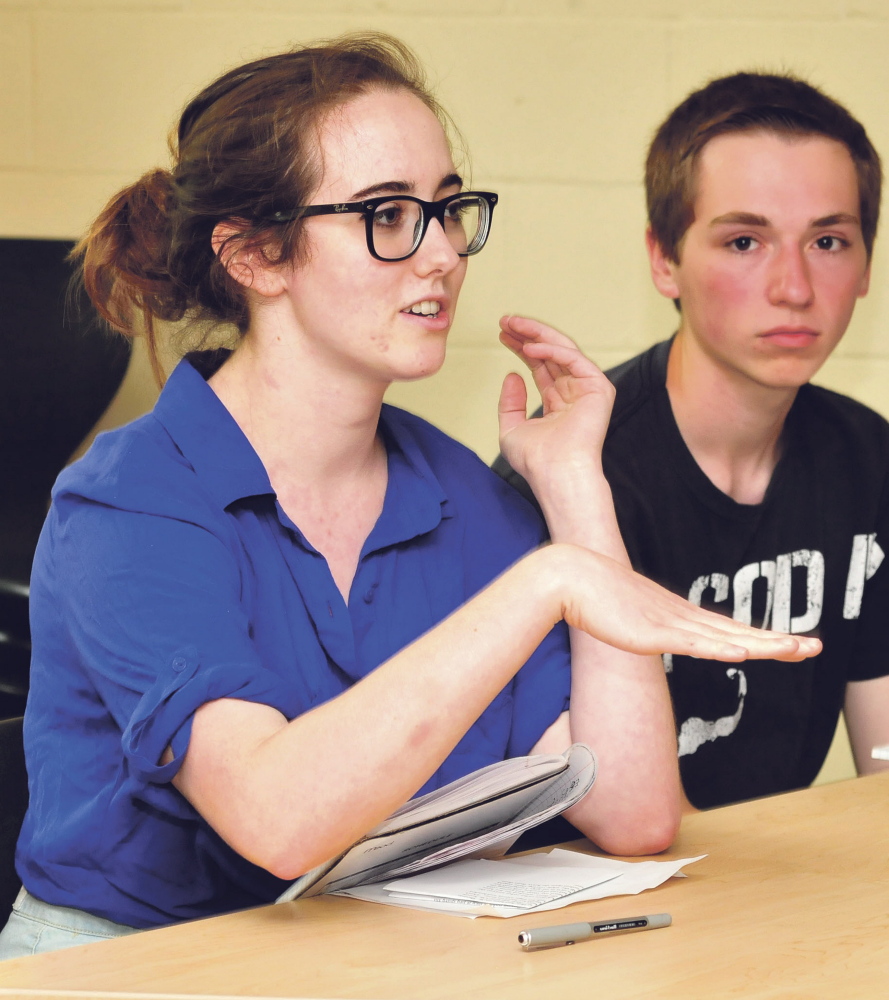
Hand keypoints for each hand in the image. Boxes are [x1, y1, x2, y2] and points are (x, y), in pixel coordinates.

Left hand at [497, 315, 612, 486]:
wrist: (555, 473)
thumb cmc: (535, 460)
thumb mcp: (511, 428)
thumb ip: (510, 403)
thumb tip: (512, 375)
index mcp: (558, 401)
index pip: (540, 365)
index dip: (521, 347)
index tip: (502, 334)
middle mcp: (574, 392)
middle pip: (551, 353)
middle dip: (528, 334)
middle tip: (505, 320)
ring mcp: (587, 389)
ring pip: (562, 349)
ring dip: (537, 334)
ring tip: (512, 325)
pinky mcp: (598, 388)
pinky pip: (573, 359)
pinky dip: (551, 350)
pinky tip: (529, 347)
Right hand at [548, 544, 821, 662]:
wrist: (565, 577)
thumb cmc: (588, 595)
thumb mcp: (624, 615)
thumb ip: (639, 625)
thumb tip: (643, 635)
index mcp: (674, 614)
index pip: (727, 629)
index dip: (761, 636)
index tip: (790, 643)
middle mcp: (679, 616)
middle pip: (737, 631)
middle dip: (777, 640)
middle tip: (815, 647)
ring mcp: (667, 622)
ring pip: (725, 637)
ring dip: (763, 644)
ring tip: (797, 649)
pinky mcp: (650, 631)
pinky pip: (691, 643)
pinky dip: (719, 647)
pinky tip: (743, 652)